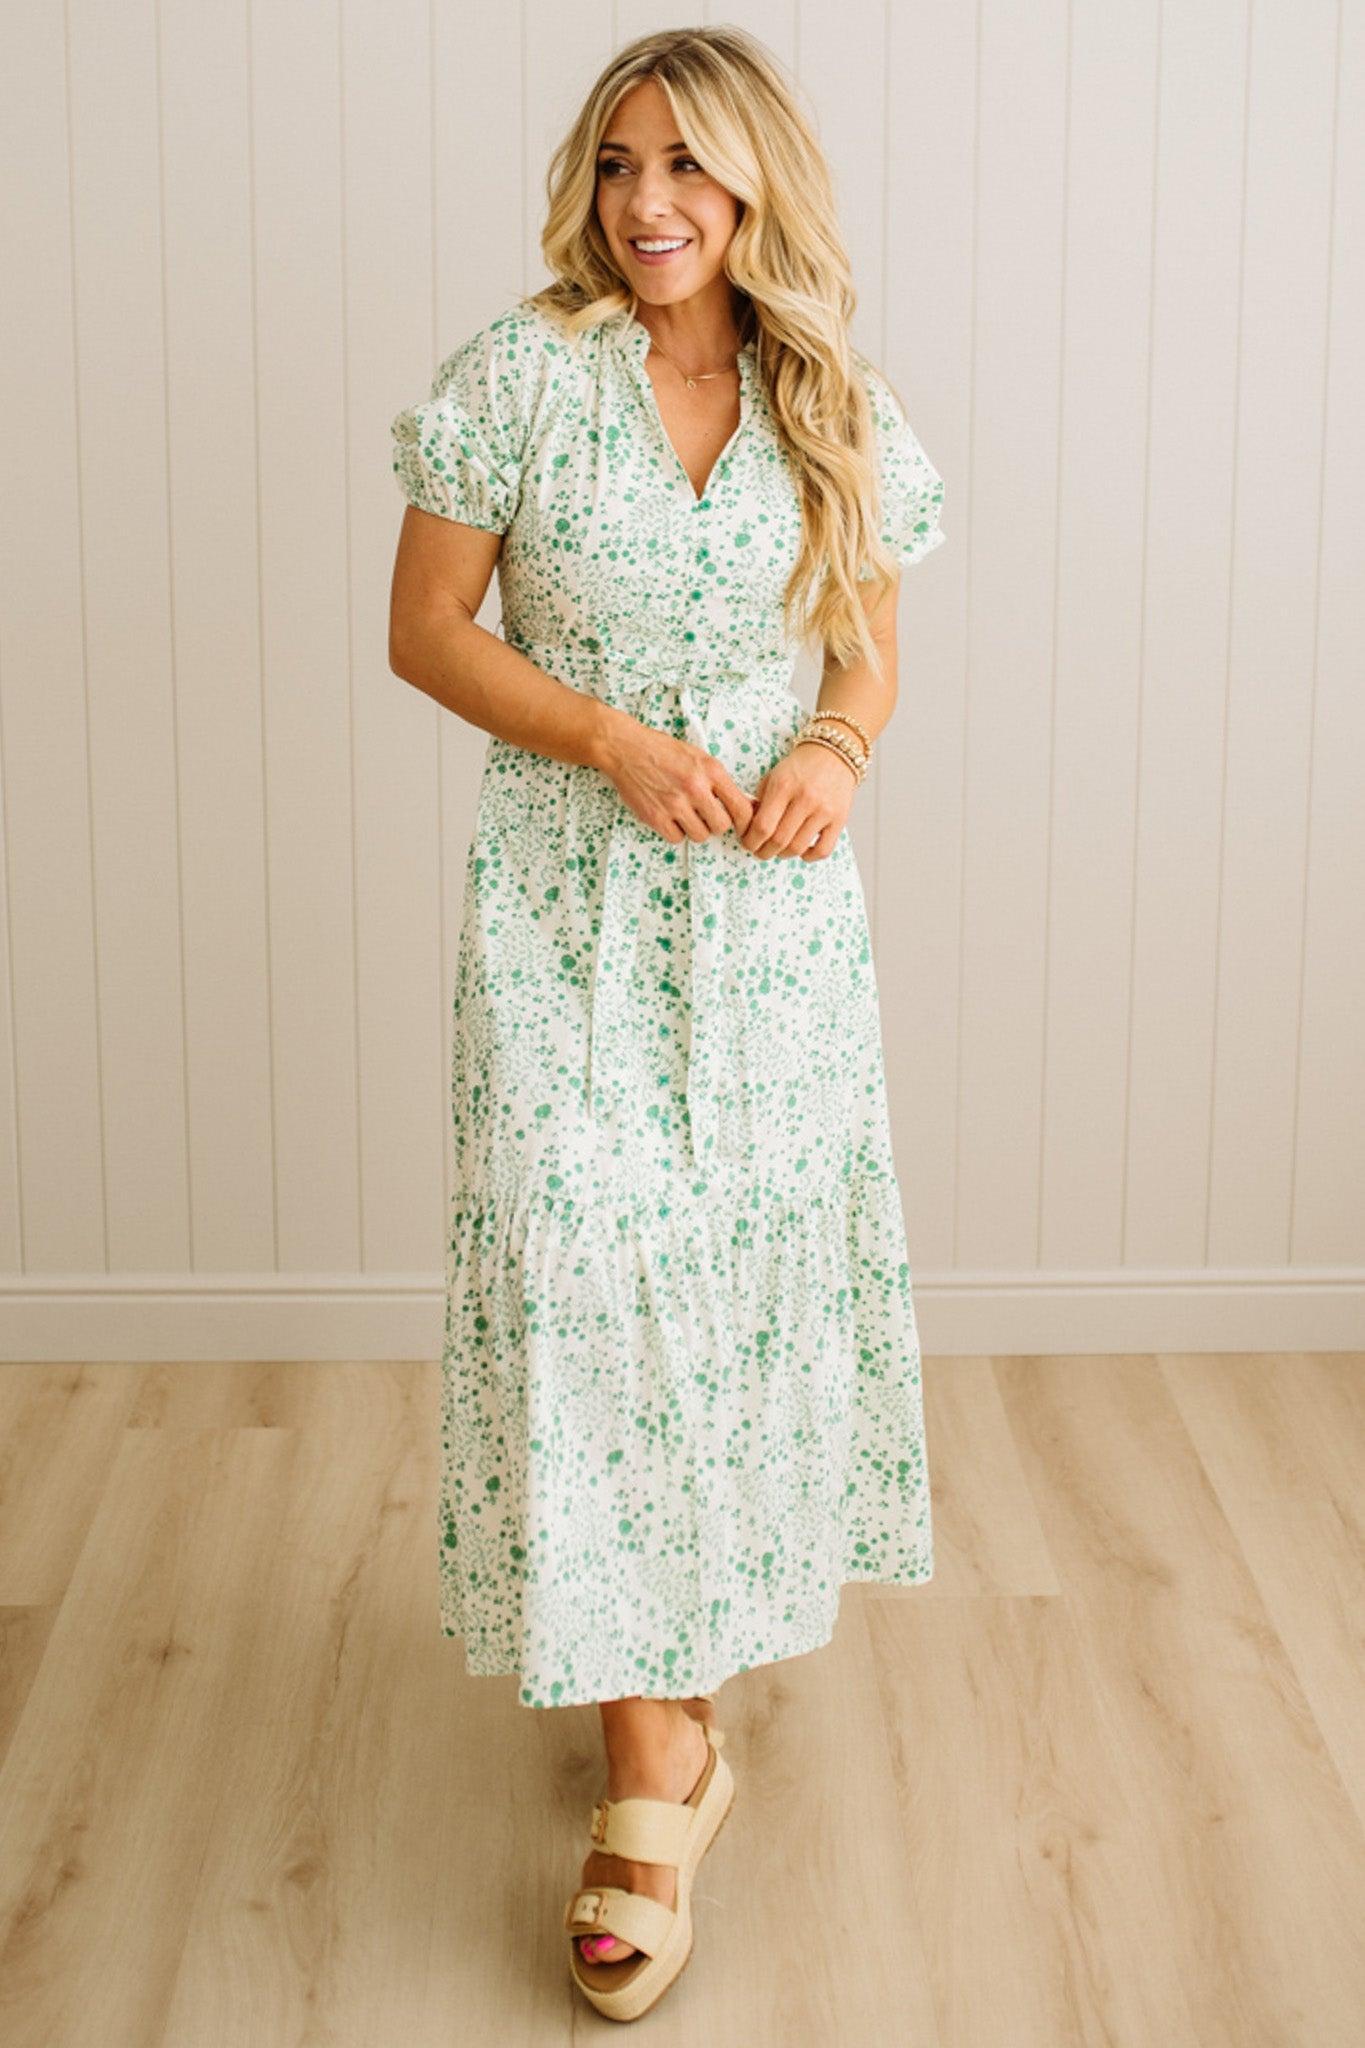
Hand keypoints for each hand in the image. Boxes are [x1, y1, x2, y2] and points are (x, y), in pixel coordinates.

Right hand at [600, 720, 755, 843]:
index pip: (741, 808)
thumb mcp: (700, 757)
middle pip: (721, 826)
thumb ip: (720, 780)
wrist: (627, 748)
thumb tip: (744, 804)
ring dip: (695, 829)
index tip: (740, 824)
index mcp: (712, 771)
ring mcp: (675, 803)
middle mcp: (696, 788)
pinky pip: (677, 838)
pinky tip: (670, 818)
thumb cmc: (664, 751)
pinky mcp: (656, 816)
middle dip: (715, 824)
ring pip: (700, 835)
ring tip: (685, 814)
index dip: (744, 821)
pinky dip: (675, 832)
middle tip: (706, 816)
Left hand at [740, 740, 857, 859]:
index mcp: (783, 785)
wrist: (834, 754)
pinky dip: (809, 856)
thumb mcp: (773, 776)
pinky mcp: (840, 819)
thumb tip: (747, 830)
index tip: (748, 843)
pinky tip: (802, 850)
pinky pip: (823, 850)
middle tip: (760, 851)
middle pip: (778, 841)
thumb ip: (760, 802)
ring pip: (798, 848)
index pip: (762, 826)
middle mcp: (805, 798)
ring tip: (779, 850)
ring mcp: (824, 810)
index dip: (751, 841)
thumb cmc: (799, 768)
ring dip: (783, 855)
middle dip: (764, 852)